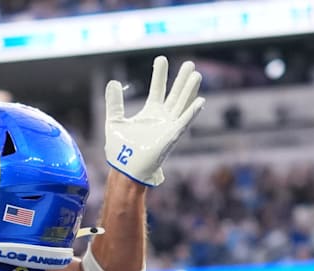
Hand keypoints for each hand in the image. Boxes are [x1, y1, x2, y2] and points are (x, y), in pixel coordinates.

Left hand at [104, 56, 204, 186]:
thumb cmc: (120, 150)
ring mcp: (169, 127)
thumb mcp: (114, 121)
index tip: (161, 59)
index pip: (157, 89)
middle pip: (175, 94)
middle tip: (189, 63)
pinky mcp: (171, 137)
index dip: (160, 75)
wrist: (125, 169)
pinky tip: (200, 101)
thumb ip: (114, 103)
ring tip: (196, 75)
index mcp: (150, 113)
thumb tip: (113, 83)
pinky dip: (191, 112)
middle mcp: (162, 118)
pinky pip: (184, 123)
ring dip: (189, 91)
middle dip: (181, 79)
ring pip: (182, 105)